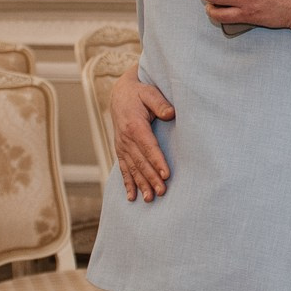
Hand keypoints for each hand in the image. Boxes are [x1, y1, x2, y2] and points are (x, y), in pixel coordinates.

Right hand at [110, 69, 175, 200]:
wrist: (120, 94)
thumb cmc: (139, 92)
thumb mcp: (150, 92)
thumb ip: (160, 103)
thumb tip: (171, 113)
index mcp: (134, 126)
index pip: (148, 147)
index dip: (157, 161)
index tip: (166, 174)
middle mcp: (125, 139)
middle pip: (141, 162)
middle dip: (151, 178)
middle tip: (162, 192)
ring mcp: (121, 146)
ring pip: (132, 169)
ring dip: (141, 184)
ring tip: (151, 199)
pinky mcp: (120, 150)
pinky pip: (123, 169)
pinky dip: (128, 183)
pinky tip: (132, 197)